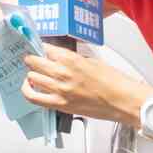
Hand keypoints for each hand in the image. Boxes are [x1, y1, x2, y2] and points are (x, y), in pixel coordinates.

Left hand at [22, 45, 148, 125]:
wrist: (124, 101)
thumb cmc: (114, 82)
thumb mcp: (91, 61)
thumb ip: (71, 59)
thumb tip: (58, 58)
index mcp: (70, 59)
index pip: (44, 48)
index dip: (41, 48)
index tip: (39, 49)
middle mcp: (62, 73)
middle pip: (32, 61)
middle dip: (32, 59)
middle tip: (34, 60)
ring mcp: (59, 89)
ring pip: (31, 77)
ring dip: (32, 75)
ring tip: (35, 74)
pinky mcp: (60, 104)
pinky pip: (33, 97)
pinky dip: (27, 91)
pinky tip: (29, 87)